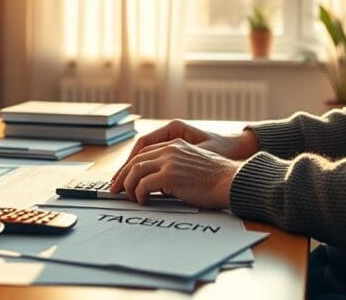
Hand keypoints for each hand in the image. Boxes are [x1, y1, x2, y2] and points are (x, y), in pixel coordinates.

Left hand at [110, 120, 257, 189]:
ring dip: (129, 186)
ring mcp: (169, 161)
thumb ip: (176, 165)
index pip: (145, 151)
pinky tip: (143, 201)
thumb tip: (159, 181)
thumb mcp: (194, 163)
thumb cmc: (217, 178)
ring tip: (130, 197)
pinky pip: (143, 185)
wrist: (230, 181)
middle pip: (136, 160)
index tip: (124, 177)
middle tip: (115, 189)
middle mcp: (170, 149)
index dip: (131, 165)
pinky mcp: (169, 175)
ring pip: (135, 171)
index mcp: (176, 144)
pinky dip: (139, 194)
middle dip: (123, 176)